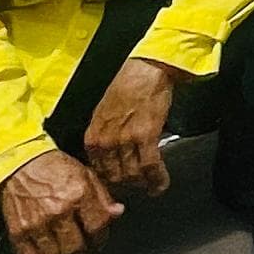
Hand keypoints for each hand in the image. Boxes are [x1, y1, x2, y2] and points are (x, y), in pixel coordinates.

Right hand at [0, 149, 122, 253]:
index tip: (99, 241)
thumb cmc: (55, 168)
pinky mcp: (18, 232)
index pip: (97, 227)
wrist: (20, 164)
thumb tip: (117, 214)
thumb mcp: (86, 174)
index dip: (101, 239)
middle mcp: (58, 210)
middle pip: (76, 249)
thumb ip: (103, 196)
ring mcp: (37, 223)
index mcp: (79, 193)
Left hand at [81, 56, 178, 198]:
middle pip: (115, 178)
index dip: (111, 180)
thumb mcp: (103, 113)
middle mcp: (106, 141)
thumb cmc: (127, 85)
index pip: (98, 171)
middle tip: (138, 184)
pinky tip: (160, 184)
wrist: (145, 70)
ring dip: (143, 183)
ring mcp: (125, 140)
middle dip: (128, 184)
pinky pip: (150, 166)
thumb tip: (110, 156)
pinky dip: (157, 179)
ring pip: (133, 175)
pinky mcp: (146, 136)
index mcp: (93, 136)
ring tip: (151, 184)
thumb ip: (104, 136)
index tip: (121, 183)